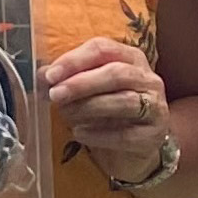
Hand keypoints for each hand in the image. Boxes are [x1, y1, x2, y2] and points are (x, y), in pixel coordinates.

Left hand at [40, 39, 171, 189]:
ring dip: (89, 107)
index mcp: (130, 58)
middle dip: (81, 83)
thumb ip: (68, 79)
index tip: (50, 75)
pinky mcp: (154, 135)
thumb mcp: (90, 90)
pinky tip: (79, 134)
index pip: (103, 49)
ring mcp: (156, 107)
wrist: (135, 147)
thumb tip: (41, 75)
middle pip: (116, 73)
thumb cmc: (109, 111)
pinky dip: (99, 135)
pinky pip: (126, 134)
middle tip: (55, 95)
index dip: (74, 60)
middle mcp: (148, 78)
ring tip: (66, 115)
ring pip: (125, 102)